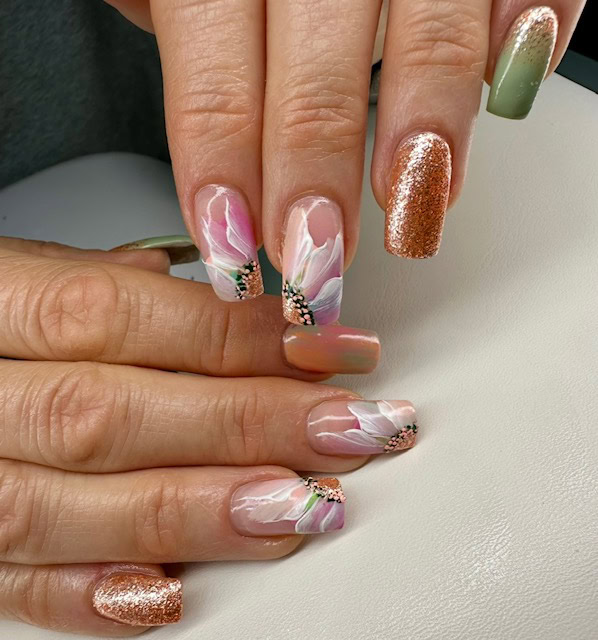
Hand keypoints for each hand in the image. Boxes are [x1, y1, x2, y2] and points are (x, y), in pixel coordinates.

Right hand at [0, 237, 417, 634]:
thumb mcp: (34, 276)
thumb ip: (116, 288)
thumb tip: (231, 298)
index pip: (120, 313)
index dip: (237, 334)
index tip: (334, 349)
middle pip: (112, 413)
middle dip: (248, 424)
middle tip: (352, 430)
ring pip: (73, 508)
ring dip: (202, 513)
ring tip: (305, 507)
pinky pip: (18, 587)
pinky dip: (97, 596)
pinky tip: (180, 592)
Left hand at [104, 0, 583, 319]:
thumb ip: (199, 57)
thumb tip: (214, 177)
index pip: (215, 95)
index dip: (225, 184)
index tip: (235, 257)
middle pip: (317, 88)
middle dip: (317, 188)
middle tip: (318, 262)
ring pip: (427, 40)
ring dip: (424, 134)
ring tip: (416, 209)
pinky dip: (527, 26)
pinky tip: (508, 92)